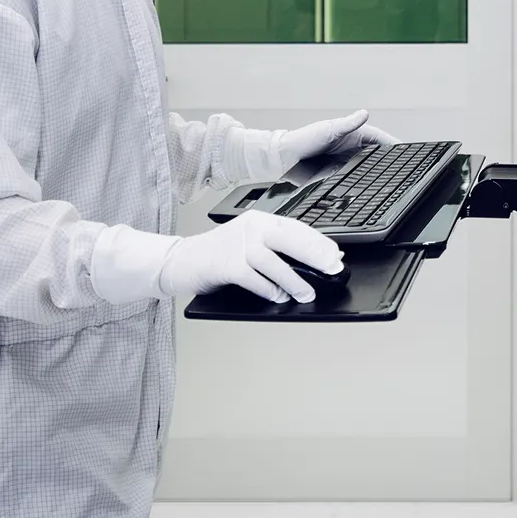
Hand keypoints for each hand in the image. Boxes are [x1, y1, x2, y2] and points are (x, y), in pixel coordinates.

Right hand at [157, 212, 343, 303]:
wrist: (180, 260)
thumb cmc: (217, 253)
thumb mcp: (249, 243)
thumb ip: (276, 249)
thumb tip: (315, 261)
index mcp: (260, 220)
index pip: (296, 227)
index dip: (319, 242)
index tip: (336, 255)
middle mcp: (250, 228)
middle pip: (290, 239)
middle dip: (315, 255)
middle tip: (332, 269)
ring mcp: (237, 245)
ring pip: (274, 262)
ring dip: (294, 280)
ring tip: (307, 294)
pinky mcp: (226, 264)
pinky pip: (254, 279)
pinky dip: (269, 290)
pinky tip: (279, 297)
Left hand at [228, 109, 398, 181]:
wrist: (281, 160)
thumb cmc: (301, 139)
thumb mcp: (327, 130)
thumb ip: (347, 124)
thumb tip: (364, 114)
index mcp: (352, 135)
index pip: (379, 140)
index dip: (394, 146)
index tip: (408, 151)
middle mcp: (350, 149)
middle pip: (376, 157)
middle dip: (389, 163)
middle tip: (405, 171)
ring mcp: (345, 164)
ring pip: (366, 171)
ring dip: (376, 176)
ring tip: (392, 183)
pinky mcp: (337, 177)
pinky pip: (353, 183)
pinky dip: (361, 186)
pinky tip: (369, 193)